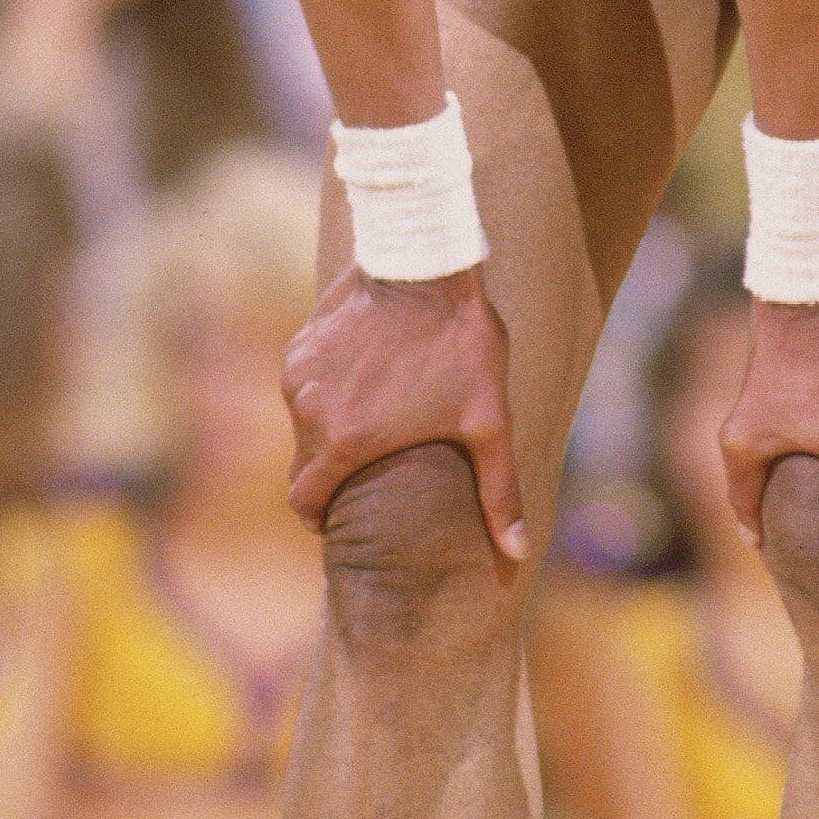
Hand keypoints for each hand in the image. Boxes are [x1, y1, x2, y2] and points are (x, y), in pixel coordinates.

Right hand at [282, 265, 530, 560]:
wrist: (427, 264)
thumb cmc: (462, 346)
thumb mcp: (488, 422)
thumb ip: (498, 493)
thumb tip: (519, 554)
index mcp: (344, 442)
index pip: (304, 500)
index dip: (319, 517)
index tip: (336, 518)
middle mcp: (308, 412)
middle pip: (301, 465)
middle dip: (324, 476)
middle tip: (361, 472)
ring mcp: (299, 375)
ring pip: (300, 422)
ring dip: (325, 429)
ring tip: (368, 420)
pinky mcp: (300, 343)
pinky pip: (301, 384)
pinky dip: (322, 391)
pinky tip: (361, 380)